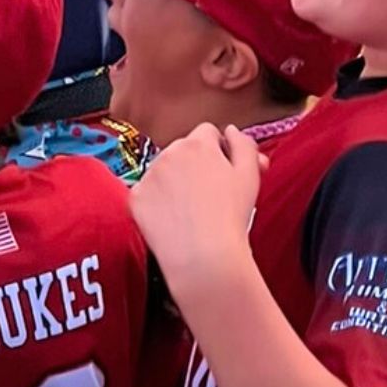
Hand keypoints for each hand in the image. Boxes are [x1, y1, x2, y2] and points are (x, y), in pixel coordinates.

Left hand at [129, 123, 264, 301]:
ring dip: (174, 183)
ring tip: (192, 211)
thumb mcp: (250, 176)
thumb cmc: (231, 219)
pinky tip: (173, 219)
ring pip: (163, 171)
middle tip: (209, 194)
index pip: (207, 132)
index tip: (222, 170)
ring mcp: (149, 174)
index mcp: (198, 144)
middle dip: (195, 166)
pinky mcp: (135, 197)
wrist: (205, 256)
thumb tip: (232, 131)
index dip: (217, 150)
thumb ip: (244, 145)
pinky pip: (147, 193)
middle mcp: (170, 153)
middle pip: (183, 150)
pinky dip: (157, 203)